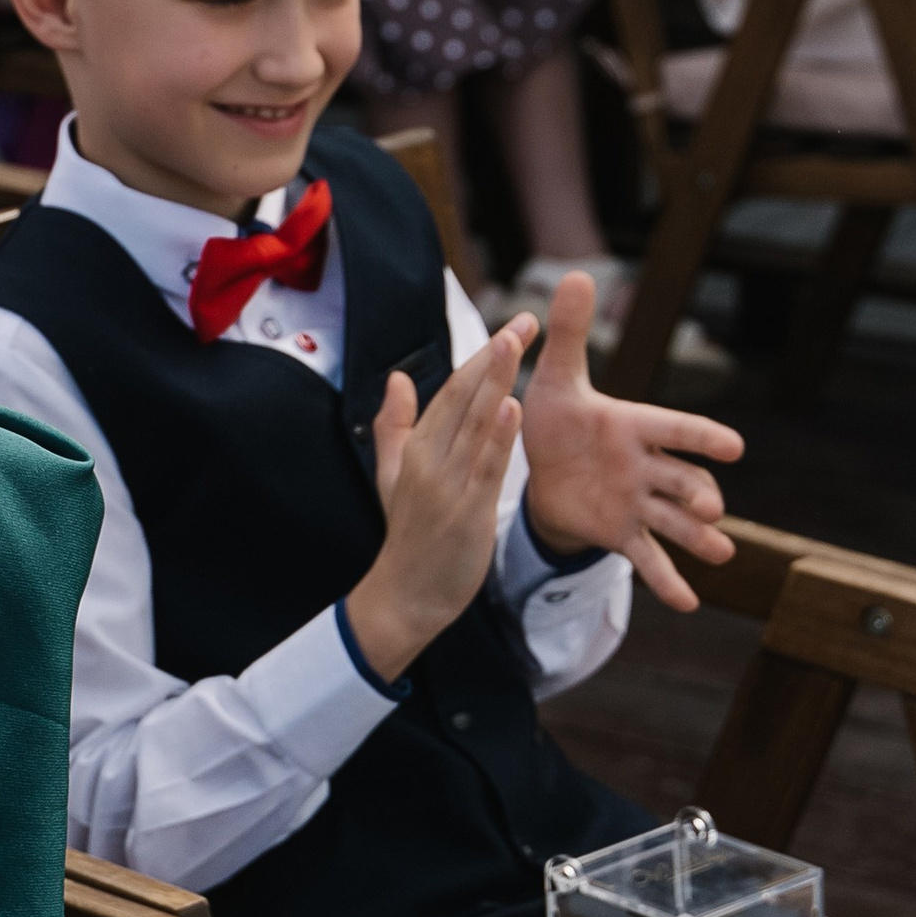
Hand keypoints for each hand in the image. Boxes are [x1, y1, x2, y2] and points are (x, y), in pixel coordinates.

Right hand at [345, 322, 530, 680]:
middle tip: (524, 322)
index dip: (482, 356)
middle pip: (463, 398)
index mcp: (415, 448)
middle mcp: (430, 460)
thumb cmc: (408, 534)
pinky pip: (486, 468)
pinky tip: (514, 407)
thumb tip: (395, 377)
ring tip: (517, 345)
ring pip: (475, 424)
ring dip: (496, 382)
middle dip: (495, 357)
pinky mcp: (467, 512)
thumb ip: (394, 424)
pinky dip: (499, 437)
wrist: (407, 594)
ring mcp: (448, 486)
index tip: (513, 327)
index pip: (450, 390)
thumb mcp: (391, 475)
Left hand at [518, 272, 742, 609]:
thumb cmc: (556, 417)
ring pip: (674, 522)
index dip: (701, 438)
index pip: (674, 429)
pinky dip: (668, 581)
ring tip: (722, 554)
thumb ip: (569, 332)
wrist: (537, 467)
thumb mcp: (555, 378)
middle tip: (712, 509)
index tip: (735, 447)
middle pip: (680, 480)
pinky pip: (649, 559)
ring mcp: (638, 503)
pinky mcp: (622, 533)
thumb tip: (575, 273)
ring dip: (699, 539)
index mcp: (634, 426)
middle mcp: (646, 466)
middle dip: (698, 493)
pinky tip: (688, 604)